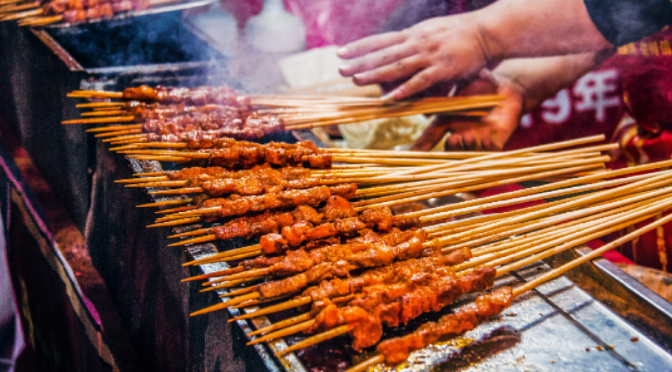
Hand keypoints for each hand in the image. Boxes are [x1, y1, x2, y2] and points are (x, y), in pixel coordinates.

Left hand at [337, 15, 491, 99]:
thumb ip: (417, 43)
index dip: (360, 47)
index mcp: (414, 35)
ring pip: (397, 66)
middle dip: (361, 62)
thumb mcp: (434, 32)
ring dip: (376, 74)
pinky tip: (390, 97)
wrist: (490, 31)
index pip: (381, 40)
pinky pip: (420, 81)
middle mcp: (418, 42)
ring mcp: (430, 55)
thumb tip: (401, 49)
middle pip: (384, 54)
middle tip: (341, 70)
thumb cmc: (463, 34)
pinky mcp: (444, 68)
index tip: (341, 52)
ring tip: (357, 80)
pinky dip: (405, 89)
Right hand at [412, 71, 523, 150]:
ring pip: (470, 152)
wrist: (507, 86)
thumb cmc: (481, 82)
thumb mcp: (461, 81)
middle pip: (451, 149)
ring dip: (468, 147)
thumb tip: (425, 81)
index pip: (431, 136)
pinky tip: (486, 140)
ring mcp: (479, 138)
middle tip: (453, 139)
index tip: (411, 154)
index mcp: (449, 121)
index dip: (421, 146)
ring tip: (470, 137)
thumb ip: (445, 84)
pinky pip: (491, 151)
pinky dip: (487, 148)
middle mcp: (461, 133)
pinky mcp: (497, 140)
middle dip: (452, 147)